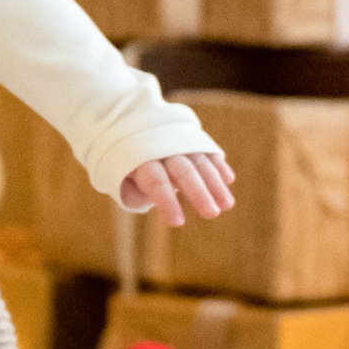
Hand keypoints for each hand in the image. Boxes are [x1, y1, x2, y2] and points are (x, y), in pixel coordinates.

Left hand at [119, 149, 235, 225]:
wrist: (134, 125)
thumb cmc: (127, 165)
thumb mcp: (120, 178)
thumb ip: (132, 193)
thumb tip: (151, 201)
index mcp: (140, 159)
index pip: (156, 182)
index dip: (167, 201)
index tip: (178, 222)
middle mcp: (162, 148)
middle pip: (183, 171)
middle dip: (198, 192)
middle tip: (212, 213)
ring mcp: (180, 142)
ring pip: (200, 161)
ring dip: (215, 183)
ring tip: (227, 205)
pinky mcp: (195, 140)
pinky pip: (208, 152)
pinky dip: (218, 165)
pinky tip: (229, 180)